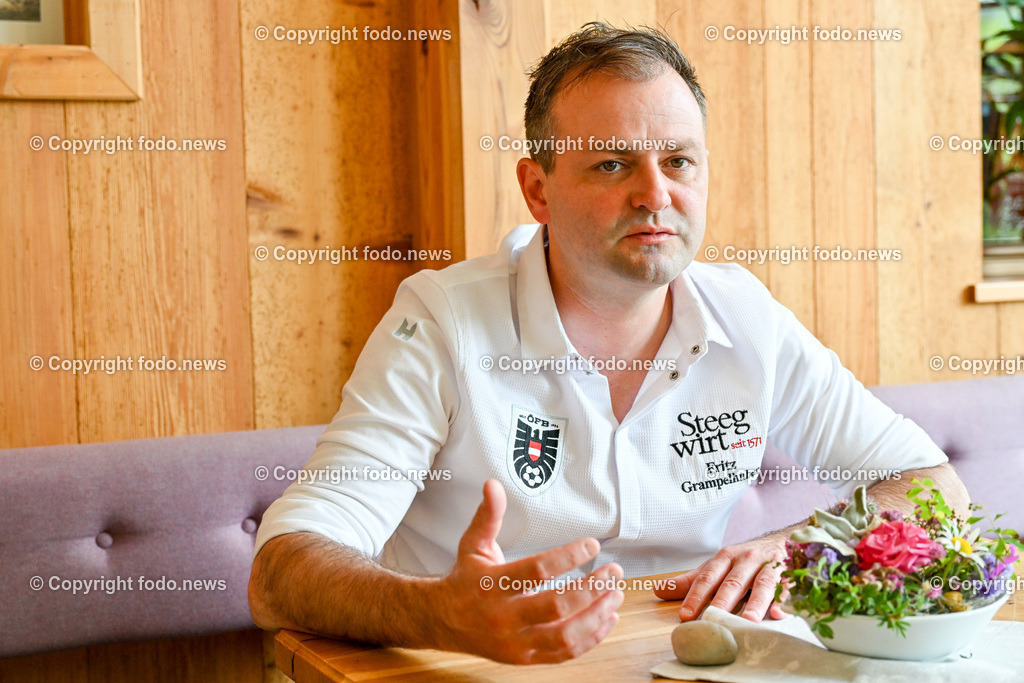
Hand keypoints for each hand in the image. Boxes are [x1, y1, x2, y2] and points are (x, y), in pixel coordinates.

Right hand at [433, 479, 624, 663]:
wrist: (444, 622)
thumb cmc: (465, 580)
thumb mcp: (473, 545)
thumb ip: (488, 516)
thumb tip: (494, 485)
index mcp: (491, 585)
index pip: (536, 571)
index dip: (568, 557)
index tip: (592, 545)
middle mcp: (503, 617)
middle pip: (556, 606)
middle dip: (591, 588)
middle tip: (613, 572)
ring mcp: (515, 642)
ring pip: (564, 635)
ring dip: (596, 615)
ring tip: (615, 595)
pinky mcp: (524, 659)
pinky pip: (564, 654)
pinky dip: (590, 638)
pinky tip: (607, 619)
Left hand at [653, 536, 786, 621]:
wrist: (781, 541)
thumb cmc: (743, 561)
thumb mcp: (716, 567)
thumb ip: (691, 580)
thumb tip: (659, 589)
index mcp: (726, 557)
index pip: (708, 577)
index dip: (696, 596)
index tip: (686, 615)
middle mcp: (747, 560)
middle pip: (733, 581)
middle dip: (723, 601)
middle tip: (713, 620)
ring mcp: (769, 566)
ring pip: (762, 584)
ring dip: (756, 603)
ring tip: (748, 621)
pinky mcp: (789, 575)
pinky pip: (787, 588)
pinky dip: (783, 601)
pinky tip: (778, 614)